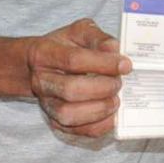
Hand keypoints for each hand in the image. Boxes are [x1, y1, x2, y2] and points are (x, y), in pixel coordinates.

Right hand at [25, 18, 130, 137]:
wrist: (38, 66)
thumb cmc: (64, 46)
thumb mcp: (79, 31)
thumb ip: (98, 37)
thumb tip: (114, 51)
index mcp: (44, 53)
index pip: (73, 60)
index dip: (102, 64)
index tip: (125, 65)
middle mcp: (41, 80)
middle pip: (70, 90)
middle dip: (101, 88)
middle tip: (119, 83)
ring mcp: (45, 103)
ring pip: (68, 115)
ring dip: (98, 109)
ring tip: (115, 100)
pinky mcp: (54, 120)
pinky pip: (74, 131)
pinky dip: (97, 126)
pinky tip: (111, 115)